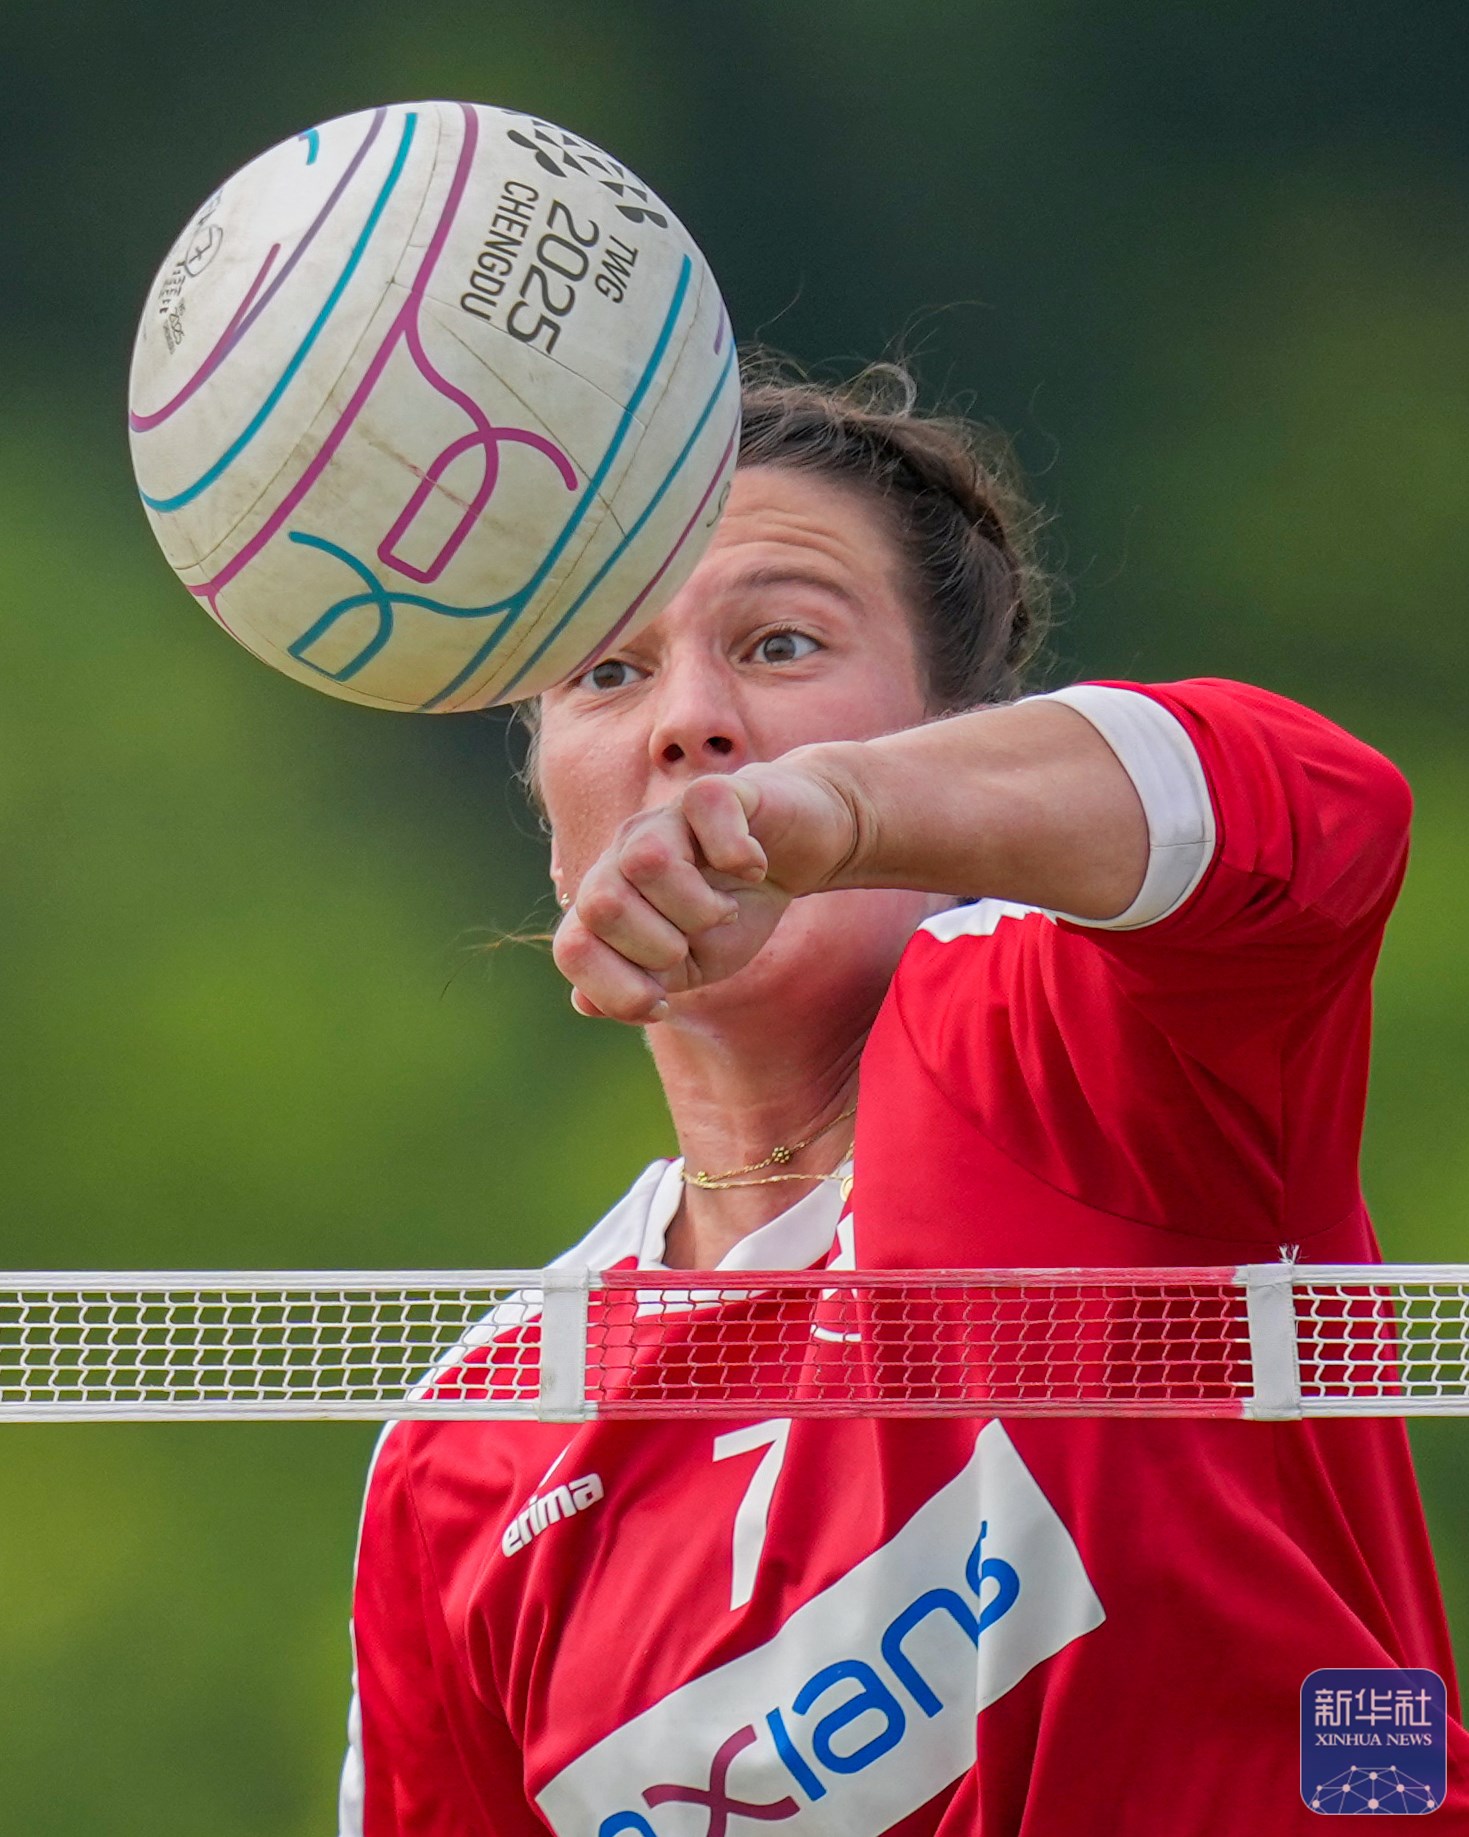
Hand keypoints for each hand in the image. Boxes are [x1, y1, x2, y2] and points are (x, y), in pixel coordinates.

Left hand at [552, 758, 857, 1023]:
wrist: (798, 851)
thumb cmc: (737, 907)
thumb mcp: (690, 964)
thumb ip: (637, 983)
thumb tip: (583, 1002)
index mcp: (612, 900)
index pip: (571, 947)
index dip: (614, 989)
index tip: (662, 1002)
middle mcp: (625, 853)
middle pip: (599, 904)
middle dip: (657, 947)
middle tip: (695, 940)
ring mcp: (665, 818)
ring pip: (645, 862)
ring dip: (697, 907)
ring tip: (725, 909)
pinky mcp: (711, 793)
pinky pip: (705, 815)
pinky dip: (740, 857)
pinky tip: (754, 866)